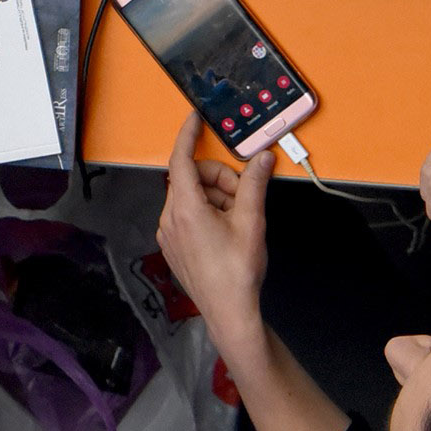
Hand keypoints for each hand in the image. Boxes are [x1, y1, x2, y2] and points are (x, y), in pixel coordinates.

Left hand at [156, 113, 274, 342]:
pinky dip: (207, 213)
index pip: (181, 160)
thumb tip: (262, 158)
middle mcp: (169, 218)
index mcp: (185, 208)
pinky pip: (187, 215)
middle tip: (243, 199)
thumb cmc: (238, 271)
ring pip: (191, 197)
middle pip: (192, 179)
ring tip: (238, 222)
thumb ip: (255, 185)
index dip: (187, 136)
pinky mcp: (172, 245)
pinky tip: (226, 232)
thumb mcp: (252, 222)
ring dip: (216, 199)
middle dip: (220, 181)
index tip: (194, 119)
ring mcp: (168, 233)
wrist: (229, 311)